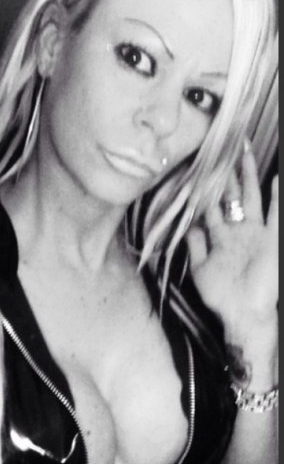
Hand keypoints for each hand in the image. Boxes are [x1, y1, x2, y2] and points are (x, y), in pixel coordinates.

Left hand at [186, 139, 277, 348]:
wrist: (243, 313)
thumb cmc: (221, 294)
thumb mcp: (200, 267)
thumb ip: (195, 244)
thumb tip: (187, 223)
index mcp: (223, 237)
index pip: (214, 206)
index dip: (207, 189)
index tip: (201, 169)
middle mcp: (239, 230)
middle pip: (232, 196)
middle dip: (227, 174)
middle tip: (223, 149)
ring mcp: (256, 233)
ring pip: (251, 198)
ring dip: (247, 176)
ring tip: (244, 152)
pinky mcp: (272, 239)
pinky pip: (275, 214)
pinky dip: (276, 196)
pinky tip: (275, 179)